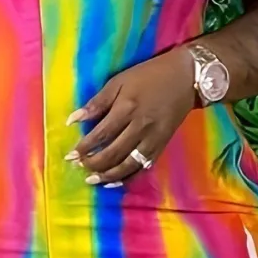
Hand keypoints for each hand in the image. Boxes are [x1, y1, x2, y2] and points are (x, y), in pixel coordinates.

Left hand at [66, 45, 196, 185]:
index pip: (101, 135)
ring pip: (128, 165)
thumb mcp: (120, 81)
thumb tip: (73, 120)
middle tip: (79, 167)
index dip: (84, 148)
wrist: (186, 77)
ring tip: (93, 180)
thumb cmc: (149, 76)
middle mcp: (140, 127)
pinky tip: (115, 181)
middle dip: (93, 164)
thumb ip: (97, 102)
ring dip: (108, 176)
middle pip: (113, 153)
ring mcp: (152, 139)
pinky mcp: (161, 146)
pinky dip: (128, 177)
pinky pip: (143, 167)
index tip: (70, 155)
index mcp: (127, 109)